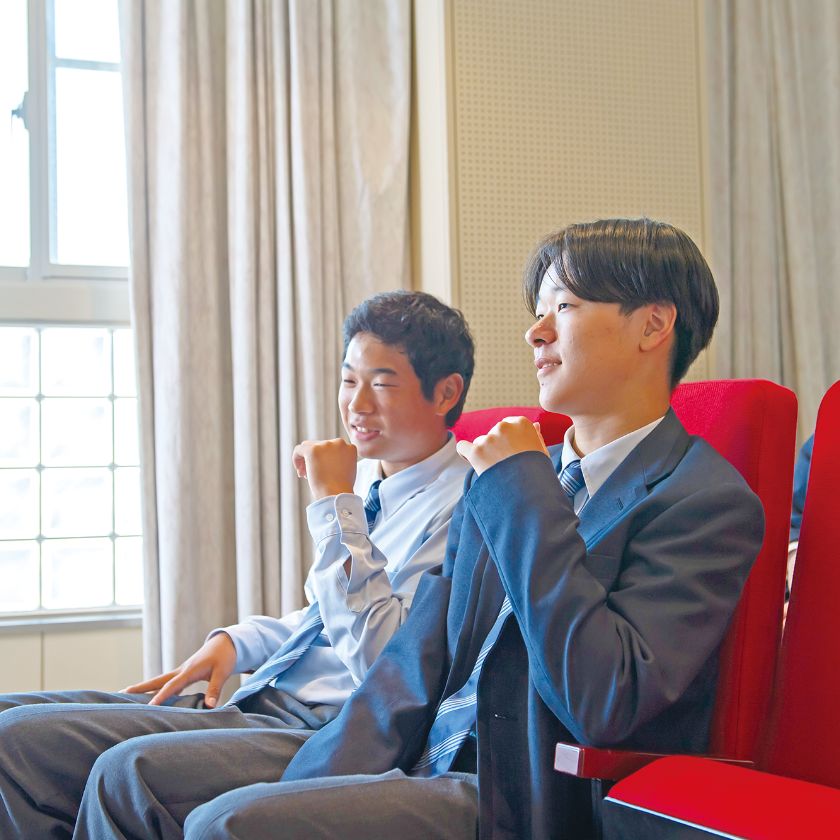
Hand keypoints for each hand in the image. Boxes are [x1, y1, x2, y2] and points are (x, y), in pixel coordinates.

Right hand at [121, 632, 237, 707]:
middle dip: (140, 687)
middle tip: (120, 693)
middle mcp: (181, 671)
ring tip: (127, 696)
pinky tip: (151, 698)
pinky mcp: (184, 674)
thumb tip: (210, 706)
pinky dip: (157, 689)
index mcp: (189, 671)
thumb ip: (215, 689)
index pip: (172, 686)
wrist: (226, 643)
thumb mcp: (223, 672)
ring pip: (160, 681)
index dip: (161, 696)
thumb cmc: (224, 657)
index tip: (149, 706)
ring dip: (145, 688)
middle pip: (157, 681)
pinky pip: (167, 683)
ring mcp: (181, 672)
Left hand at [292, 438, 357, 499]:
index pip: (332, 448)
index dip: (325, 459)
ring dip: (305, 460)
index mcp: (349, 447)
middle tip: (310, 475)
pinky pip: (299, 449)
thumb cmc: (341, 488)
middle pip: (319, 446)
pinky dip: (296, 459)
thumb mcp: (346, 470)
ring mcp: (326, 445)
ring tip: (304, 475)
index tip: (322, 471)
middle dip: (314, 460)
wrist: (337, 494)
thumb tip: (325, 459)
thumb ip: (339, 460)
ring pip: (308, 447)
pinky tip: (299, 471)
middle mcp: (339, 443)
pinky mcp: (313, 450)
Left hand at [455, 417, 548, 475]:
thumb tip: (535, 425)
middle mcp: (504, 427)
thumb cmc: (538, 474)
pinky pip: (462, 447)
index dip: (507, 440)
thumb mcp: (542, 452)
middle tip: (503, 465)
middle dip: (495, 447)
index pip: (507, 425)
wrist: (530, 494)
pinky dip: (465, 454)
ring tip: (496, 470)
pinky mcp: (476, 452)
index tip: (510, 453)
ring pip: (479, 443)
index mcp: (521, 423)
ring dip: (483, 454)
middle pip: (492, 434)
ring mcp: (489, 439)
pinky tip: (472, 461)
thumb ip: (535, 436)